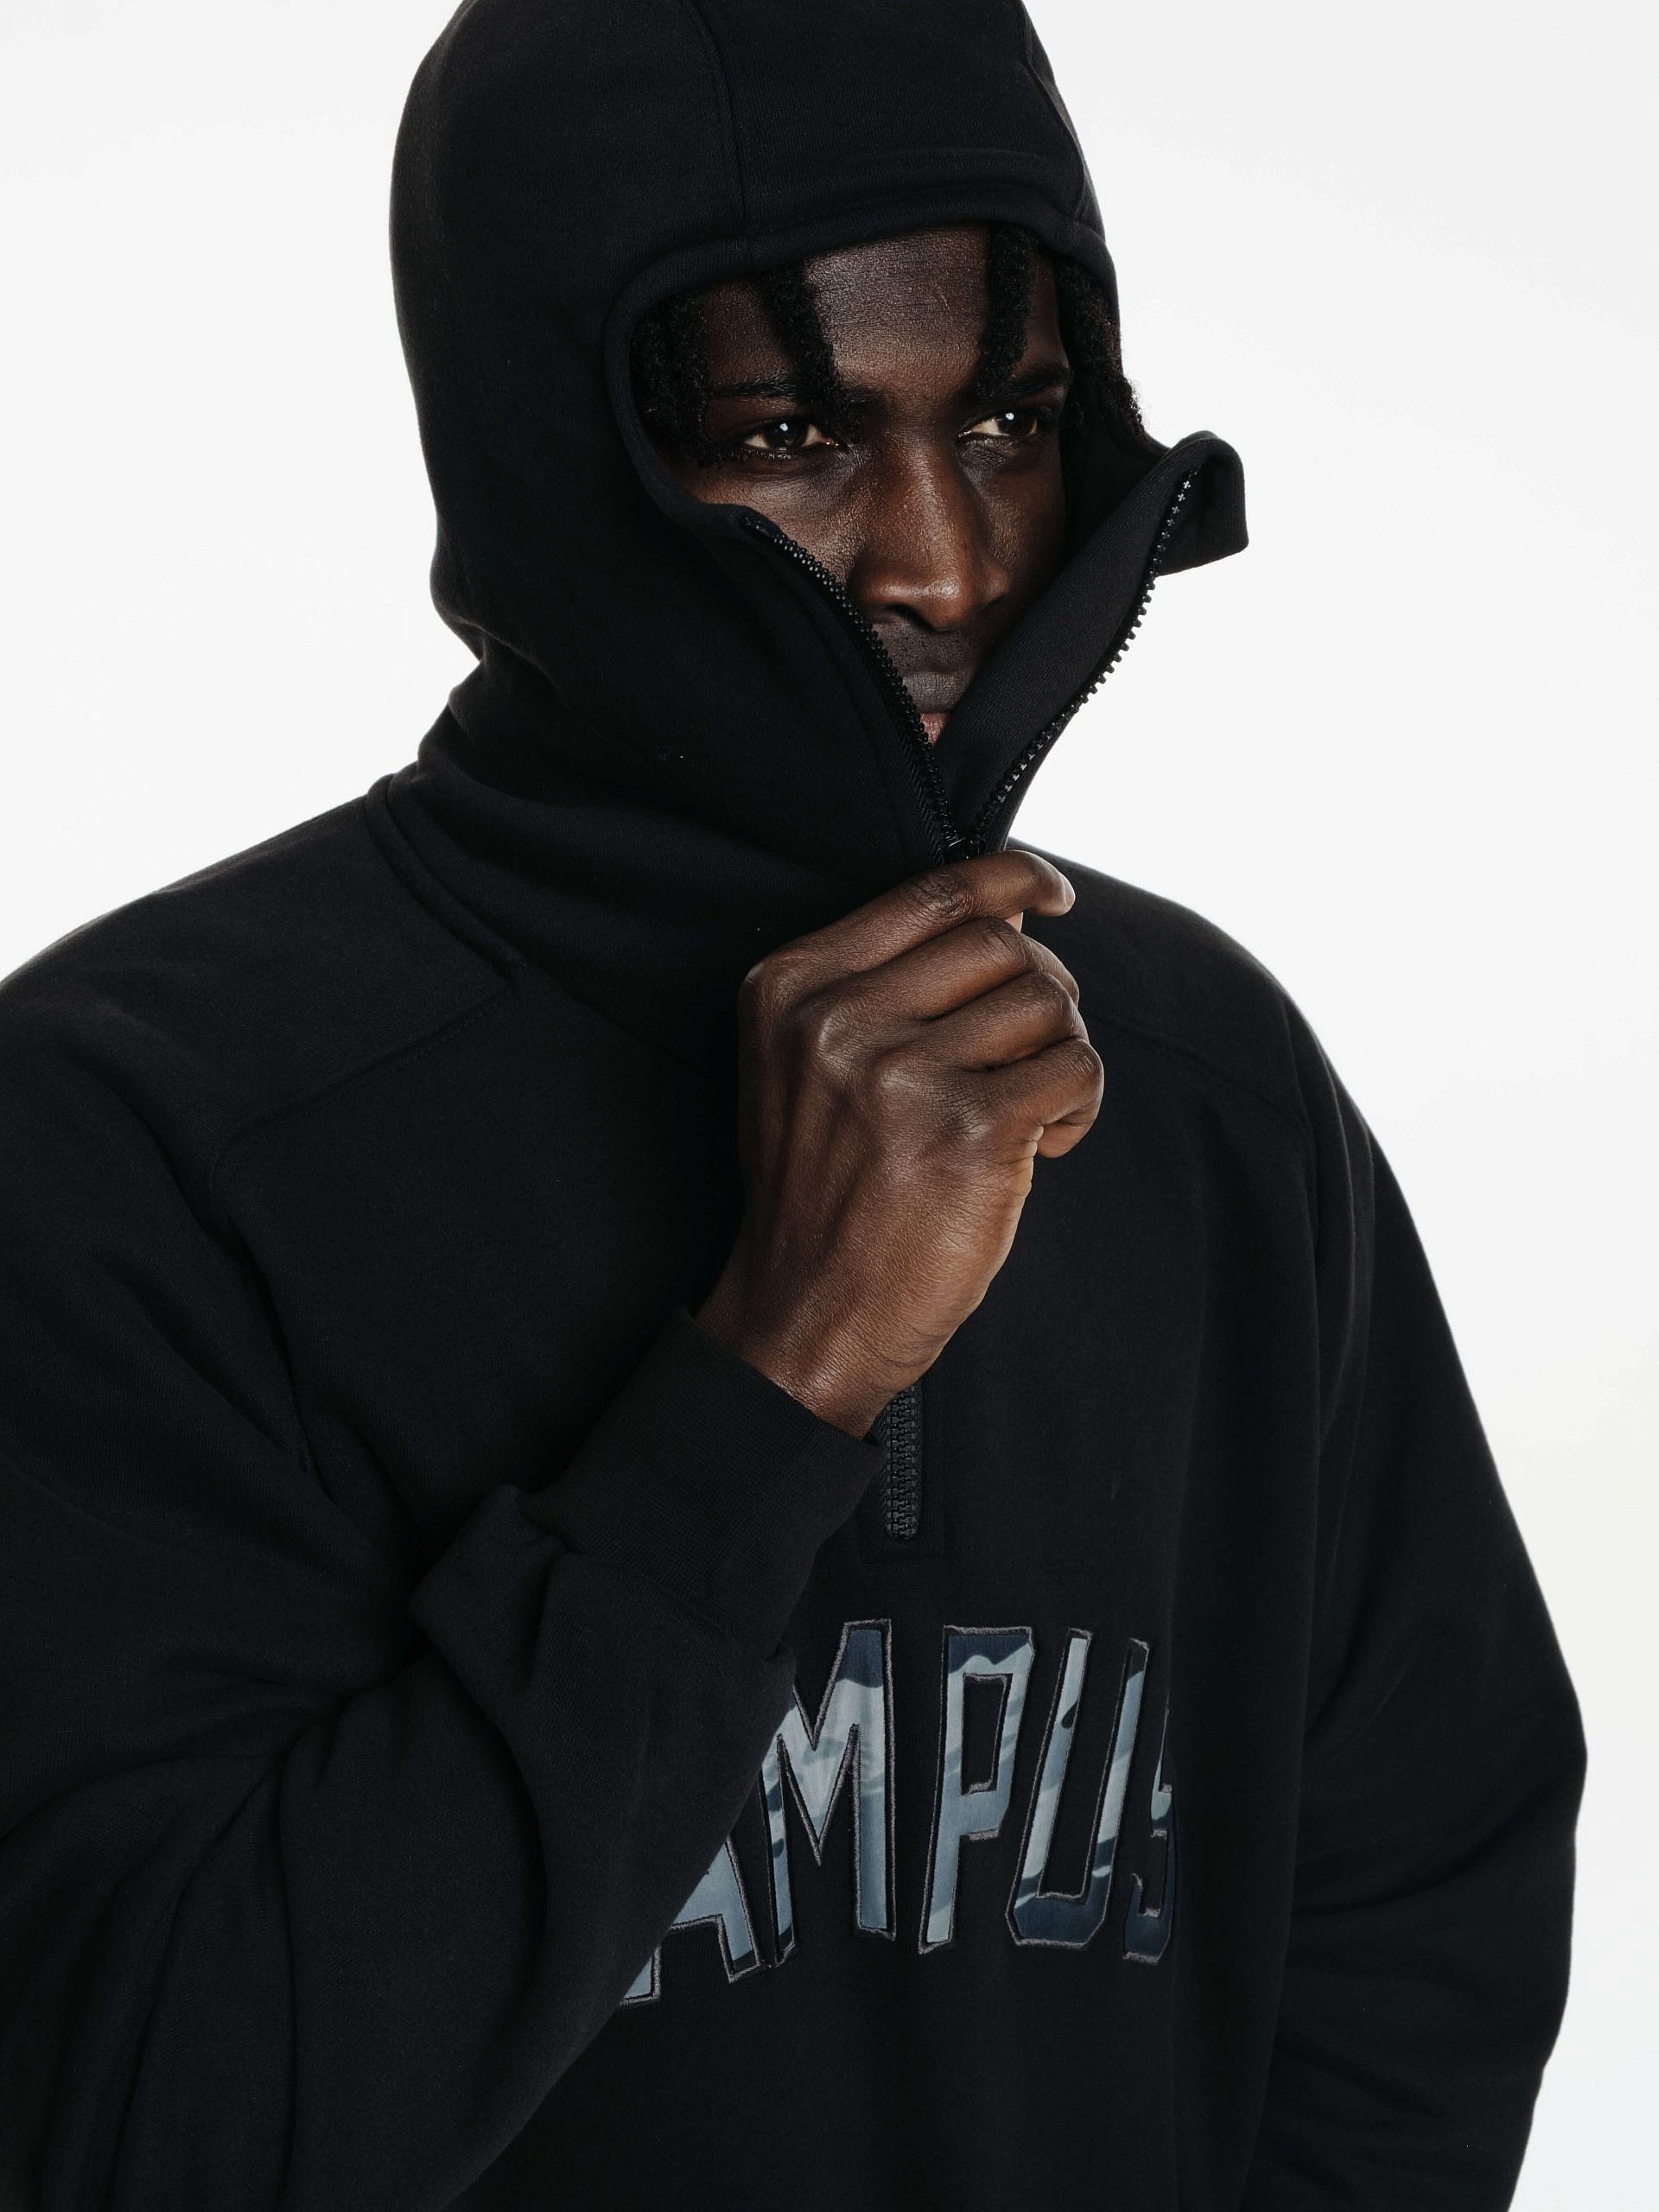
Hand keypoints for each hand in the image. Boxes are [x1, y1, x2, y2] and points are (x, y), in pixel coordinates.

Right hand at [696, 851, 1099, 1435]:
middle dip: (1041, 992)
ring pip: (1046, 1004)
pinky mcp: (970, 1132)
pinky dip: (1080, 1105)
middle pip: (999, 947)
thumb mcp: (808, 1067)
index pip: (932, 893)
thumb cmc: (824, 1194)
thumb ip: (882, 985)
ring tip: (1032, 1113)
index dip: (1012, 879)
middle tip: (1033, 1055)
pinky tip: (1047, 1145)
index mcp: (790, 987)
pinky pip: (1077, 1070)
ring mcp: (901, 1074)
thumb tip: (1011, 914)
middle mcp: (837, 1019)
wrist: (804, 1321)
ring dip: (1061, 1054)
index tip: (1053, 897)